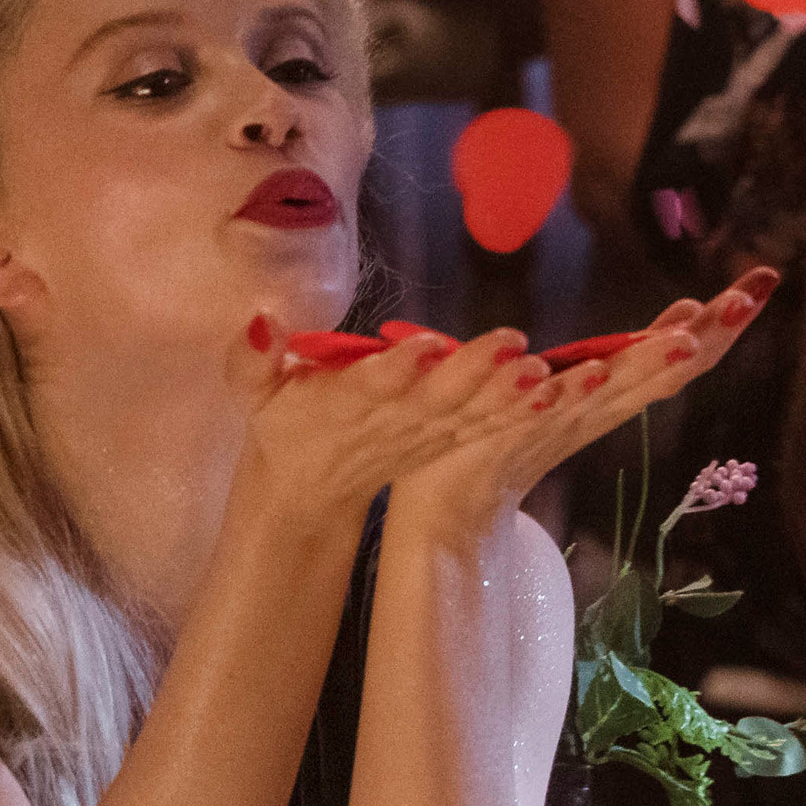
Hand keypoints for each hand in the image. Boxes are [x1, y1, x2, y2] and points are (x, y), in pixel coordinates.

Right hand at [228, 320, 549, 532]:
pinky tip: (553, 393)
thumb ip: (252, 356)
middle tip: (514, 347)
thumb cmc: (283, 422)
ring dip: (510, 395)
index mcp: (345, 401)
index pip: (372, 384)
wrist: (309, 488)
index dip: (398, 368)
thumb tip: (261, 317)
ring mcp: (425, 434)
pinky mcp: (448, 441)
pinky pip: (487, 426)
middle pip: (437, 397)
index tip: (426, 346)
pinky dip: (519, 413)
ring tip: (546, 372)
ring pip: (471, 414)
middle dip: (475, 373)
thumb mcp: (252, 391)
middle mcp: (392, 419)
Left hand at [395, 269, 779, 536]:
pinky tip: (594, 371)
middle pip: (663, 371)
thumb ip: (624, 356)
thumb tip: (680, 317)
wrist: (450, 508)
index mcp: (608, 396)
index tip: (761, 281)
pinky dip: (572, 392)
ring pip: (614, 390)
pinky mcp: (507, 434)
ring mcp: (556, 424)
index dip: (721, 323)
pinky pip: (545, 411)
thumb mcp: (575, 382)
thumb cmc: (509, 436)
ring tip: (691, 339)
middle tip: (751, 294)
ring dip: (651, 365)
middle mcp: (594, 410)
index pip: (676, 355)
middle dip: (709, 334)